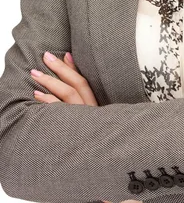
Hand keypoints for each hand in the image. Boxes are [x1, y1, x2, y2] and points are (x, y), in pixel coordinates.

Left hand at [31, 51, 142, 201]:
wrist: (107, 167)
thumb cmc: (100, 142)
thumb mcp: (97, 122)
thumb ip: (88, 107)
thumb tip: (78, 93)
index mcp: (97, 108)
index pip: (86, 83)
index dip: (74, 68)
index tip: (65, 54)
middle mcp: (92, 112)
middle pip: (76, 85)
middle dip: (60, 69)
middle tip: (46, 56)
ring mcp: (84, 120)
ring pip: (68, 95)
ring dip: (50, 82)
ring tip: (36, 73)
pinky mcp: (74, 131)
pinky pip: (60, 113)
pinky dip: (48, 102)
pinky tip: (37, 96)